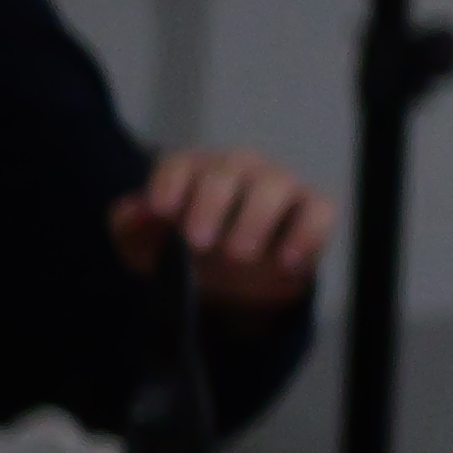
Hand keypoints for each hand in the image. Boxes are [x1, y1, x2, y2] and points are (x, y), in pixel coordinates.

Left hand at [110, 148, 336, 313]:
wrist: (230, 289)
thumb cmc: (183, 256)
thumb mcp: (142, 247)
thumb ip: (131, 225)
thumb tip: (141, 209)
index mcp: (194, 171)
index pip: (181, 163)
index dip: (170, 184)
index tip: (162, 211)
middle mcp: (238, 170)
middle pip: (229, 170)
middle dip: (212, 204)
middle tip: (198, 242)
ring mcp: (279, 187)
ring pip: (276, 184)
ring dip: (256, 218)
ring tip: (239, 255)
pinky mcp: (313, 211)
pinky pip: (320, 210)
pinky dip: (307, 234)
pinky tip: (286, 262)